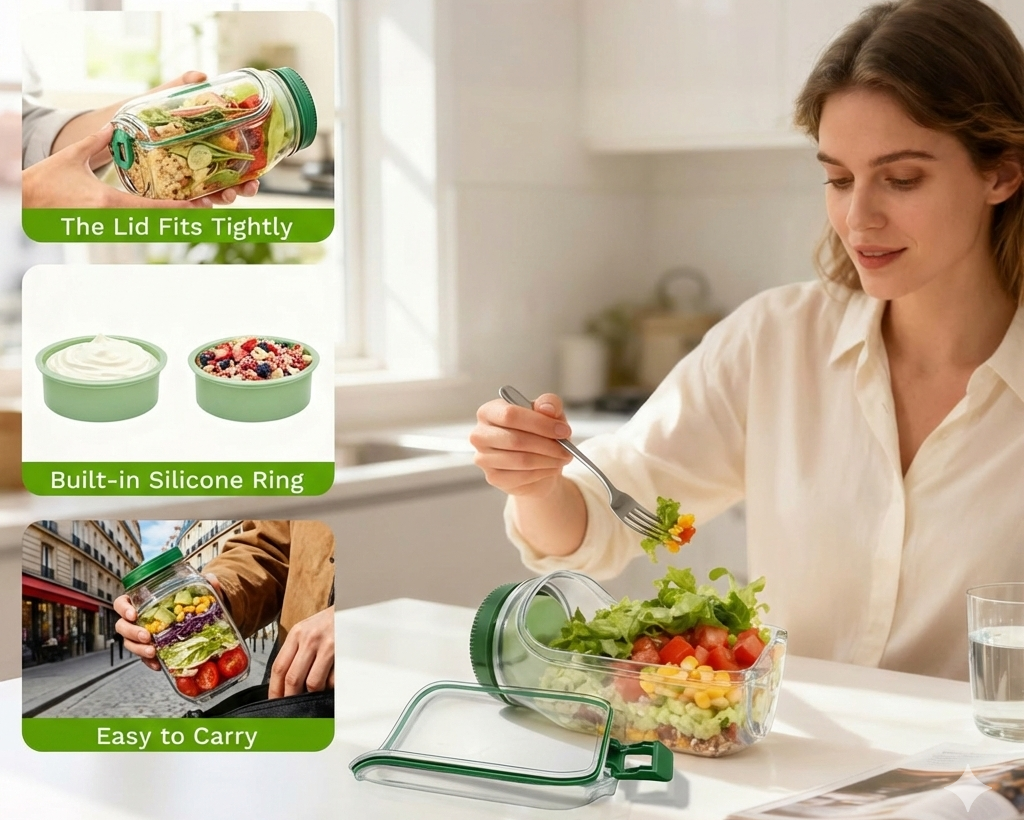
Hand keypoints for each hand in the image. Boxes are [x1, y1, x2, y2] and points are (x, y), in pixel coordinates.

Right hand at [23, 123, 258, 207]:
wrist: (26, 203)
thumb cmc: (45, 181)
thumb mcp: (72, 158)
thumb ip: (96, 141)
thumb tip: (115, 126)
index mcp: (109, 202)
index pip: (152, 208)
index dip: (179, 208)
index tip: (201, 205)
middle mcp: (114, 216)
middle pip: (158, 219)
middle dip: (185, 214)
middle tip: (213, 206)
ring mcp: (111, 223)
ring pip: (150, 223)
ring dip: (174, 218)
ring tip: (201, 208)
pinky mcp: (106, 223)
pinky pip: (137, 221)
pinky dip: (156, 217)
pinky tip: (172, 210)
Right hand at [114, 573, 222, 671]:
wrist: (194, 619)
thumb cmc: (186, 602)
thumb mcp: (196, 591)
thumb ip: (203, 583)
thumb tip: (211, 578)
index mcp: (141, 602)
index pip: (122, 603)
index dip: (123, 608)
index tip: (133, 614)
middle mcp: (136, 619)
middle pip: (122, 626)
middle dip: (132, 632)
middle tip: (147, 636)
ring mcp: (140, 636)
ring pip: (128, 643)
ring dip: (138, 649)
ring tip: (153, 651)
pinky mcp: (147, 649)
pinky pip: (142, 657)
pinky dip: (149, 662)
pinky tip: (158, 664)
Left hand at [268, 607, 334, 698]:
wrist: (354, 606)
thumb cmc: (330, 621)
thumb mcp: (308, 629)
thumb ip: (296, 650)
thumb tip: (285, 681)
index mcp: (296, 633)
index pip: (278, 667)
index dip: (275, 689)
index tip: (274, 701)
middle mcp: (309, 638)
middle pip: (292, 678)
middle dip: (291, 697)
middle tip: (292, 705)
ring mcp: (326, 645)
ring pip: (312, 683)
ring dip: (312, 693)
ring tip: (315, 691)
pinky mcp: (342, 652)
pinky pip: (332, 680)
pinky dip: (330, 686)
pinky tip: (331, 680)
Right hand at [470, 391, 574, 497]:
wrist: (536, 460)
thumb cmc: (539, 432)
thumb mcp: (549, 413)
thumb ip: (550, 404)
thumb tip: (546, 408)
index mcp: (489, 411)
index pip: (510, 415)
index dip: (539, 423)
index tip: (563, 430)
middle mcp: (480, 434)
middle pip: (515, 440)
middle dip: (547, 445)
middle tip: (567, 448)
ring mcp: (484, 458)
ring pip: (521, 460)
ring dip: (548, 460)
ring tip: (563, 457)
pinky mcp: (493, 477)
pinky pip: (522, 476)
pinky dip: (543, 472)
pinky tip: (552, 467)